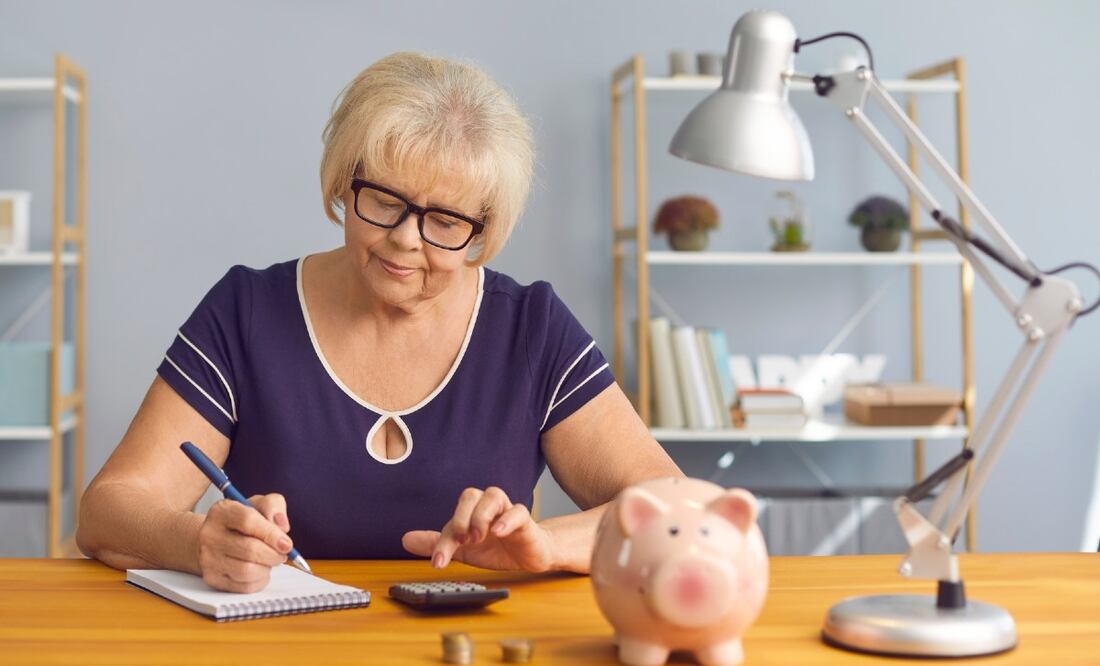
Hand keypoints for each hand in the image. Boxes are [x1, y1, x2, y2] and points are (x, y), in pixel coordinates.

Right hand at [196, 493, 292, 592]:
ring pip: (247, 571)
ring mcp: (208, 558)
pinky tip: (260, 570)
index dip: (271, 534)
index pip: (248, 521)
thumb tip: (282, 526)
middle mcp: (210, 534)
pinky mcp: (212, 578)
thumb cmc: (241, 522)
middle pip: (250, 549)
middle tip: (282, 553)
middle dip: (273, 554)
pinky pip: (244, 586)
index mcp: (222, 511)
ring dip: (267, 568)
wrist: (214, 540)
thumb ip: (273, 505)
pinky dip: (260, 580)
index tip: (287, 544)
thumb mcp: (258, 504)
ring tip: (269, 560)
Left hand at [402, 486, 556, 572]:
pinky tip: (498, 532)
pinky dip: (506, 520)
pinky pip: (517, 511)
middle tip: (462, 540)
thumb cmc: (497, 548)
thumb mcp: (465, 551)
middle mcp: (487, 507)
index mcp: (471, 513)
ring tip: (478, 537)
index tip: (439, 563)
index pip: (452, 520)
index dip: (443, 542)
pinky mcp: (525, 520)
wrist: (530, 555)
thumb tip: (406, 539)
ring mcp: (506, 512)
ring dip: (481, 516)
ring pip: (493, 495)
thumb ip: (439, 544)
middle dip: (461, 517)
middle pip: (470, 495)